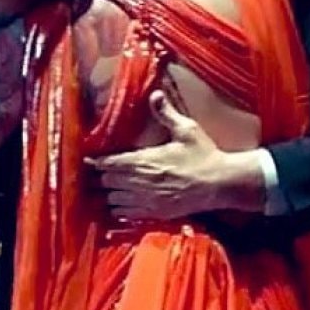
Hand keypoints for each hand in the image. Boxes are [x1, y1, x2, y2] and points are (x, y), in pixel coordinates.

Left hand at [85, 91, 264, 219]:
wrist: (220, 184)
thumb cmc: (204, 155)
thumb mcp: (187, 130)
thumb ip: (166, 114)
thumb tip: (155, 94)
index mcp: (146, 160)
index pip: (111, 162)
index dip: (97, 161)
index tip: (89, 159)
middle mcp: (142, 182)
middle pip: (108, 181)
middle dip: (103, 175)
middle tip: (102, 171)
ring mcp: (147, 200)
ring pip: (113, 199)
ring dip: (110, 192)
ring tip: (111, 187)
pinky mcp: (154, 213)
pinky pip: (126, 214)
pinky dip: (120, 209)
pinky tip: (122, 202)